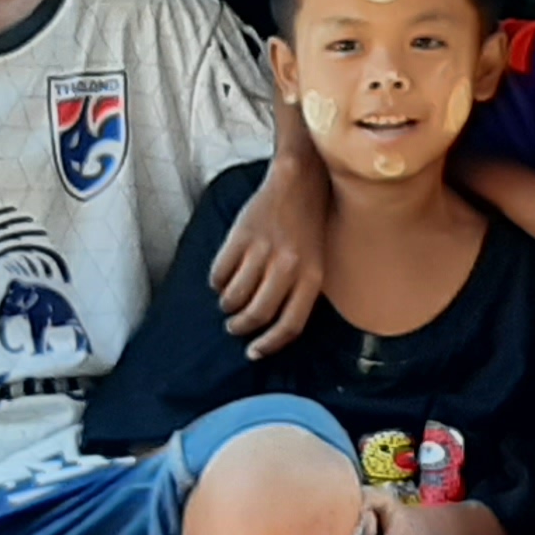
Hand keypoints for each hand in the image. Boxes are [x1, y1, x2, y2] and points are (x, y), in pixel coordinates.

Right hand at [213, 144, 328, 356]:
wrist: (300, 182)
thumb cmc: (308, 229)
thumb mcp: (316, 263)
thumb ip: (299, 294)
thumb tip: (269, 330)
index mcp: (311, 277)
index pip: (289, 325)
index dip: (268, 345)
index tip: (253, 352)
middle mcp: (288, 266)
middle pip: (257, 314)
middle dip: (241, 327)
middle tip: (234, 326)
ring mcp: (263, 250)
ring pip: (235, 296)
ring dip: (228, 305)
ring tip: (229, 301)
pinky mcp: (241, 235)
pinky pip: (220, 273)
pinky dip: (218, 282)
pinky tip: (223, 278)